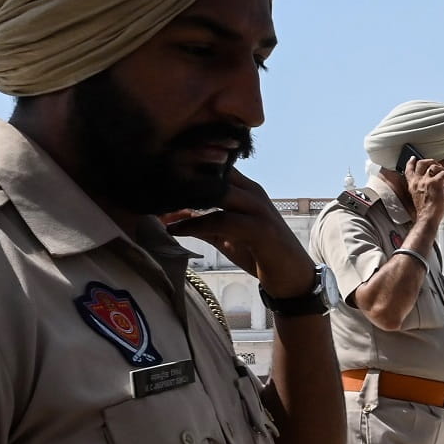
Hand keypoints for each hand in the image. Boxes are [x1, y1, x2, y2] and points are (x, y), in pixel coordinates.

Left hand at [164, 167, 315, 297]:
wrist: (293, 277)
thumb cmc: (260, 254)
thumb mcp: (227, 235)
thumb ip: (203, 222)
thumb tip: (173, 217)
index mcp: (247, 189)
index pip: (216, 165)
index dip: (188, 165)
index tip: (157, 170)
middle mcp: (254, 194)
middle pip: (215, 172)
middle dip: (182, 176)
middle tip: (151, 183)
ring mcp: (259, 210)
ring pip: (217, 192)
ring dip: (185, 198)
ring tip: (158, 205)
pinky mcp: (260, 230)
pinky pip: (221, 220)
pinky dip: (194, 224)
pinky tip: (174, 230)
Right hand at [404, 157, 443, 223]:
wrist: (427, 218)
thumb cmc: (425, 211)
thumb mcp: (417, 197)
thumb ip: (420, 188)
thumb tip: (431, 183)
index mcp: (412, 185)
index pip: (408, 169)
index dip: (411, 162)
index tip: (413, 158)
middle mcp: (417, 181)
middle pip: (422, 163)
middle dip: (431, 162)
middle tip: (438, 166)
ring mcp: (426, 181)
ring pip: (434, 165)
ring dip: (442, 170)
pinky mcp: (435, 183)